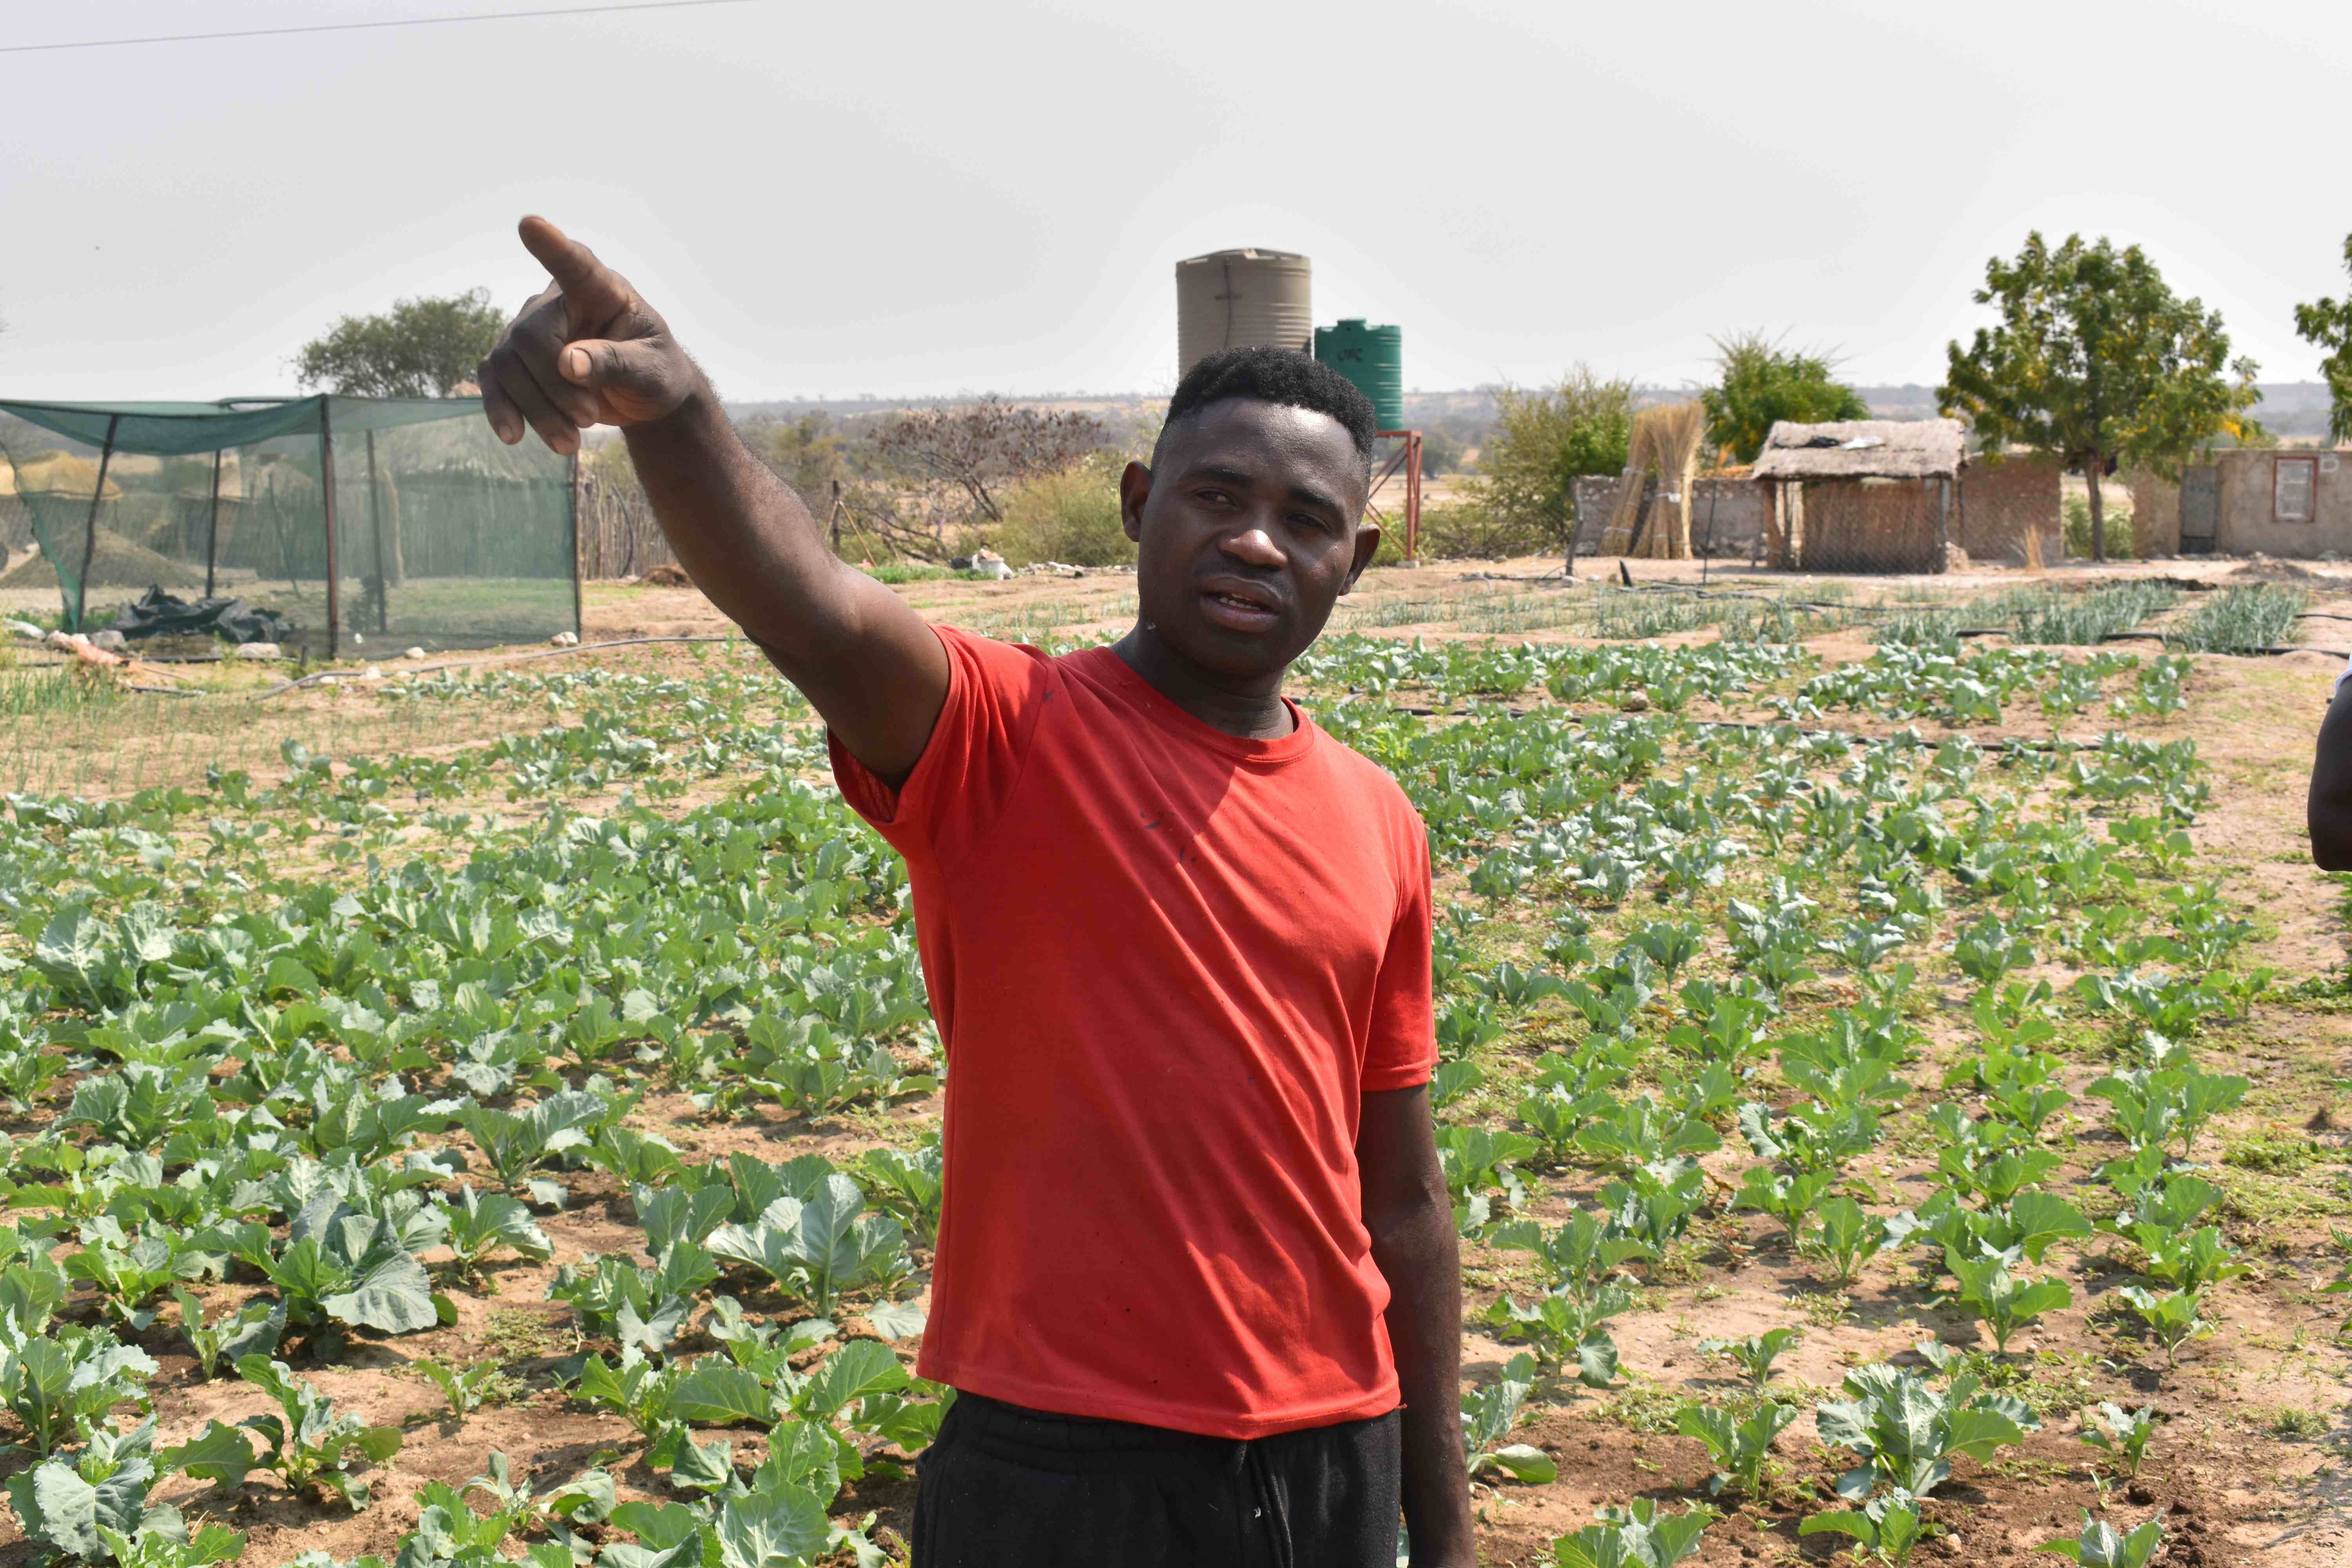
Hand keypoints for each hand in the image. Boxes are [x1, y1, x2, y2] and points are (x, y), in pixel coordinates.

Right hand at [478, 215, 696, 453]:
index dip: (552, 246)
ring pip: (508, 364)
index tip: (530, 224)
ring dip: (535, 410)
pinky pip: (493, 379)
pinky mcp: (515, 360)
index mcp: (602, 291)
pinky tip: (513, 437)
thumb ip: (617, 363)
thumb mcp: (652, 371)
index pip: (575, 265)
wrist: (644, 395)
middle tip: (589, 420)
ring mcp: (530, 328)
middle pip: (530, 338)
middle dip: (554, 388)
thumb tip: (569, 363)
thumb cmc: (656, 371)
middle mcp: (557, 301)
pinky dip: (501, 409)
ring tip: (570, 445)